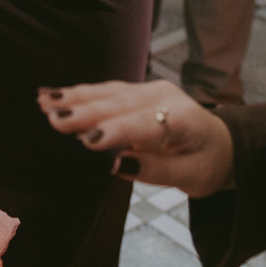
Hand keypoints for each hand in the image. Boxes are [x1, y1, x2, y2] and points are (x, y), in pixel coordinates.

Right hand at [38, 80, 233, 196]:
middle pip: (120, 104)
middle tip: (52, 116)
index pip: (144, 125)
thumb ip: (157, 170)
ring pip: (108, 93)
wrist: (220, 143)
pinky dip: (80, 93)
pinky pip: (106, 91)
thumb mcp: (193, 177)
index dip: (116, 132)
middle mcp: (164, 97)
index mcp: (183, 119)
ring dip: (75, 97)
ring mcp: (150, 89)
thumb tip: (118, 165)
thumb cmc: (206, 163)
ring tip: (45, 101)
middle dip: (84, 110)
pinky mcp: (137, 90)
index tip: (87, 140)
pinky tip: (56, 94)